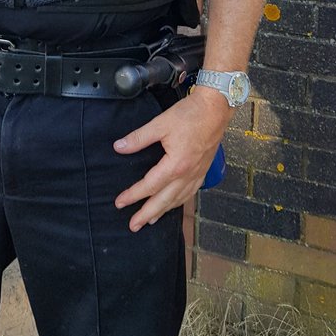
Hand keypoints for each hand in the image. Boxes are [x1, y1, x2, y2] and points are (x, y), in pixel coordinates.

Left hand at [113, 86, 232, 231]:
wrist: (215, 109)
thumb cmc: (190, 115)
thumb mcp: (160, 124)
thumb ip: (139, 138)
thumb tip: (119, 147)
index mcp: (176, 165)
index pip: (150, 186)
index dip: (133, 195)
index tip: (120, 203)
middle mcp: (188, 175)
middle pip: (164, 201)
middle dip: (147, 214)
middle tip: (133, 226)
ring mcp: (197, 174)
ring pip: (178, 200)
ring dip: (163, 211)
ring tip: (150, 220)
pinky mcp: (203, 170)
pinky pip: (190, 193)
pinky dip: (179, 202)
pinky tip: (174, 203)